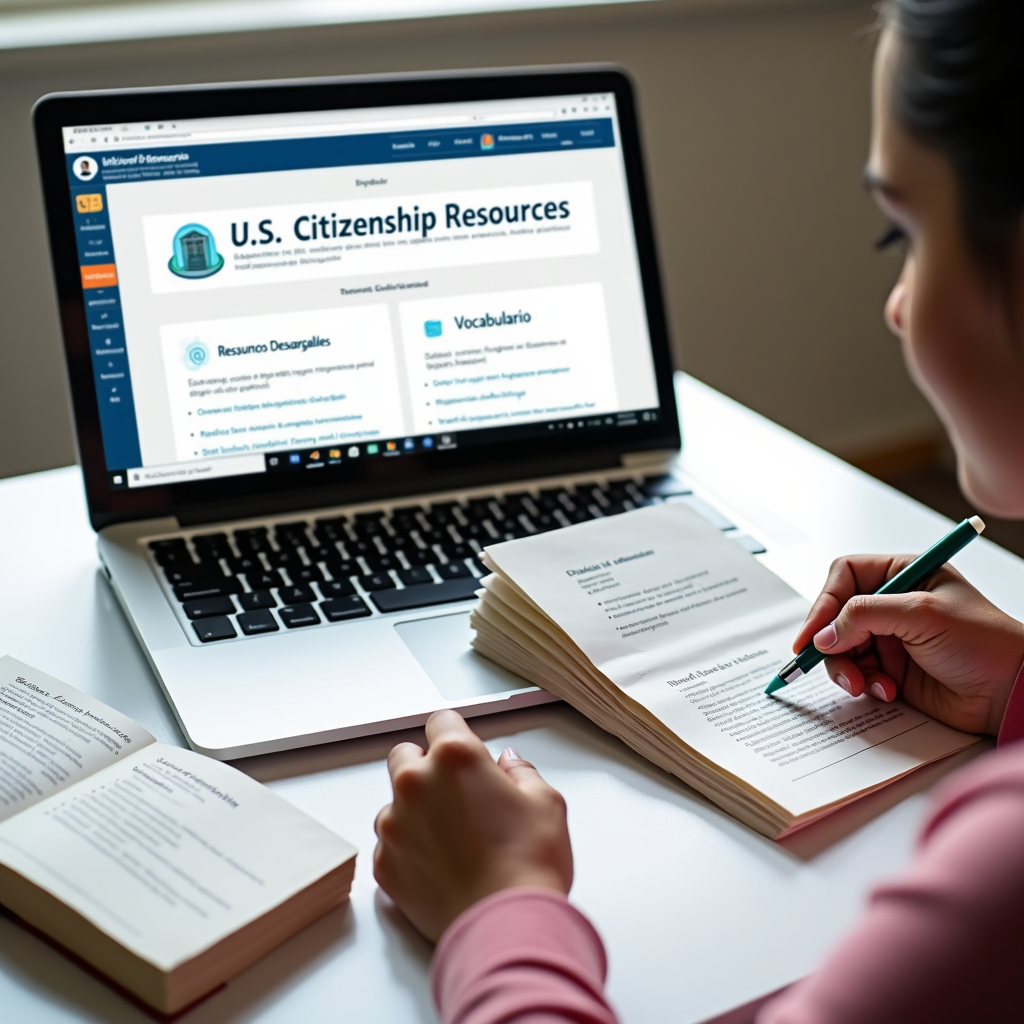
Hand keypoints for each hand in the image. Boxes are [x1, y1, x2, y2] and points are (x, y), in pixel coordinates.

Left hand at [373, 709, 572, 941]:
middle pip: (405, 755)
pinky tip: (441, 865)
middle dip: (426, 767)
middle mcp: (416, 783)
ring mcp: (394, 824)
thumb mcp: (546, 802)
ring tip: (452, 839)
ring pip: (395, 802)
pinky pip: (390, 843)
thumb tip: (507, 764)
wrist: (507, 927)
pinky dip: (409, 849)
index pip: (441, 720)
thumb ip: (520, 771)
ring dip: (415, 810)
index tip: (464, 750)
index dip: (456, 734)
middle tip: (457, 794)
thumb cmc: (529, 864)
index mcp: (455, 757)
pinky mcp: (385, 864)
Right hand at [794, 554, 1023, 734]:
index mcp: (902, 575)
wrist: (1012, 692)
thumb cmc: (984, 642)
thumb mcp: (921, 614)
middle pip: (836, 616)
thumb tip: (823, 635)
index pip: (844, 577)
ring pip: (841, 648)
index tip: (813, 633)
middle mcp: (892, 604)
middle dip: (831, 641)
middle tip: (827, 659)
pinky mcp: (892, 669)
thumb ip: (865, 617)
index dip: (824, 603)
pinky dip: (864, 684)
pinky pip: (857, 674)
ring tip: (863, 684)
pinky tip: (887, 691)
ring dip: (846, 668)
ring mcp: (890, 638)